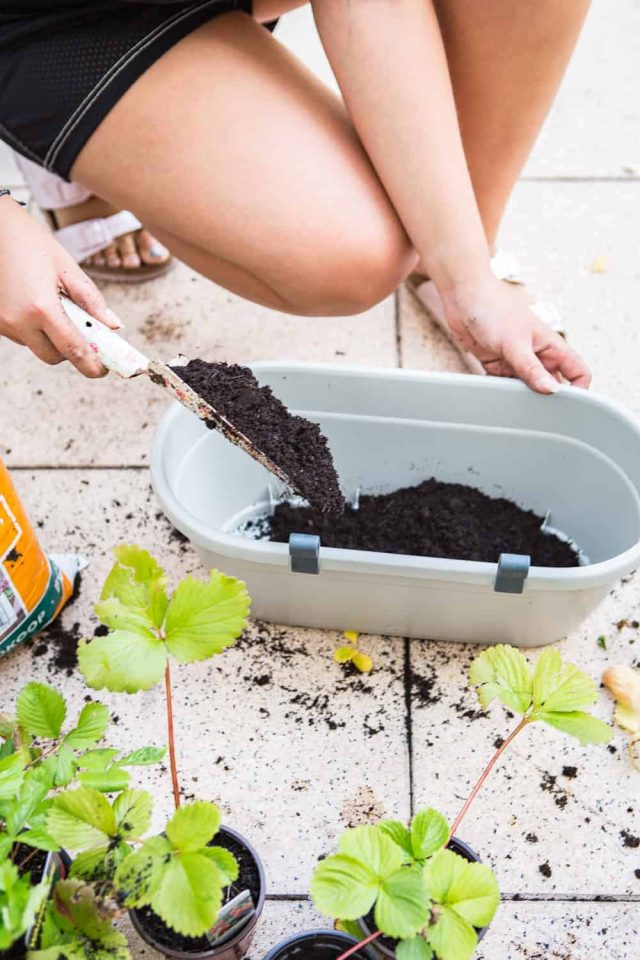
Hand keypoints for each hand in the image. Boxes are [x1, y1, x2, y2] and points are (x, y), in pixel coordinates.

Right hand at [0, 195, 120, 376]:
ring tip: (53, 305)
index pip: (73, 350)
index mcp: (41, 309)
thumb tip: (112, 325)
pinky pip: (21, 335)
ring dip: (50, 337)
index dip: (91, 365)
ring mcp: (3, 323)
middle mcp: (18, 321)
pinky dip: (34, 328)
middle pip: (53, 357)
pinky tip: (35, 302)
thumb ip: (91, 300)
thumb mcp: (66, 267)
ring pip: (36, 347)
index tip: (102, 369)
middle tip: (83, 332)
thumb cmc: (29, 241)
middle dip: (70, 350)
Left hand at [441, 274, 590, 393]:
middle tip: (538, 415)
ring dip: (522, 397)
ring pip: (527, 388)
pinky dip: (502, 392)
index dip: (580, 390)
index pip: (578, 372)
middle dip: (547, 399)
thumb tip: (552, 390)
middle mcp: (537, 354)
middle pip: (552, 385)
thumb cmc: (494, 308)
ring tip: (515, 408)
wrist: (463, 296)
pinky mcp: (497, 364)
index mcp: (551, 346)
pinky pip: (504, 385)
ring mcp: (517, 360)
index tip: (570, 407)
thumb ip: (532, 369)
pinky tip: (497, 398)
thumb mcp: (515, 343)